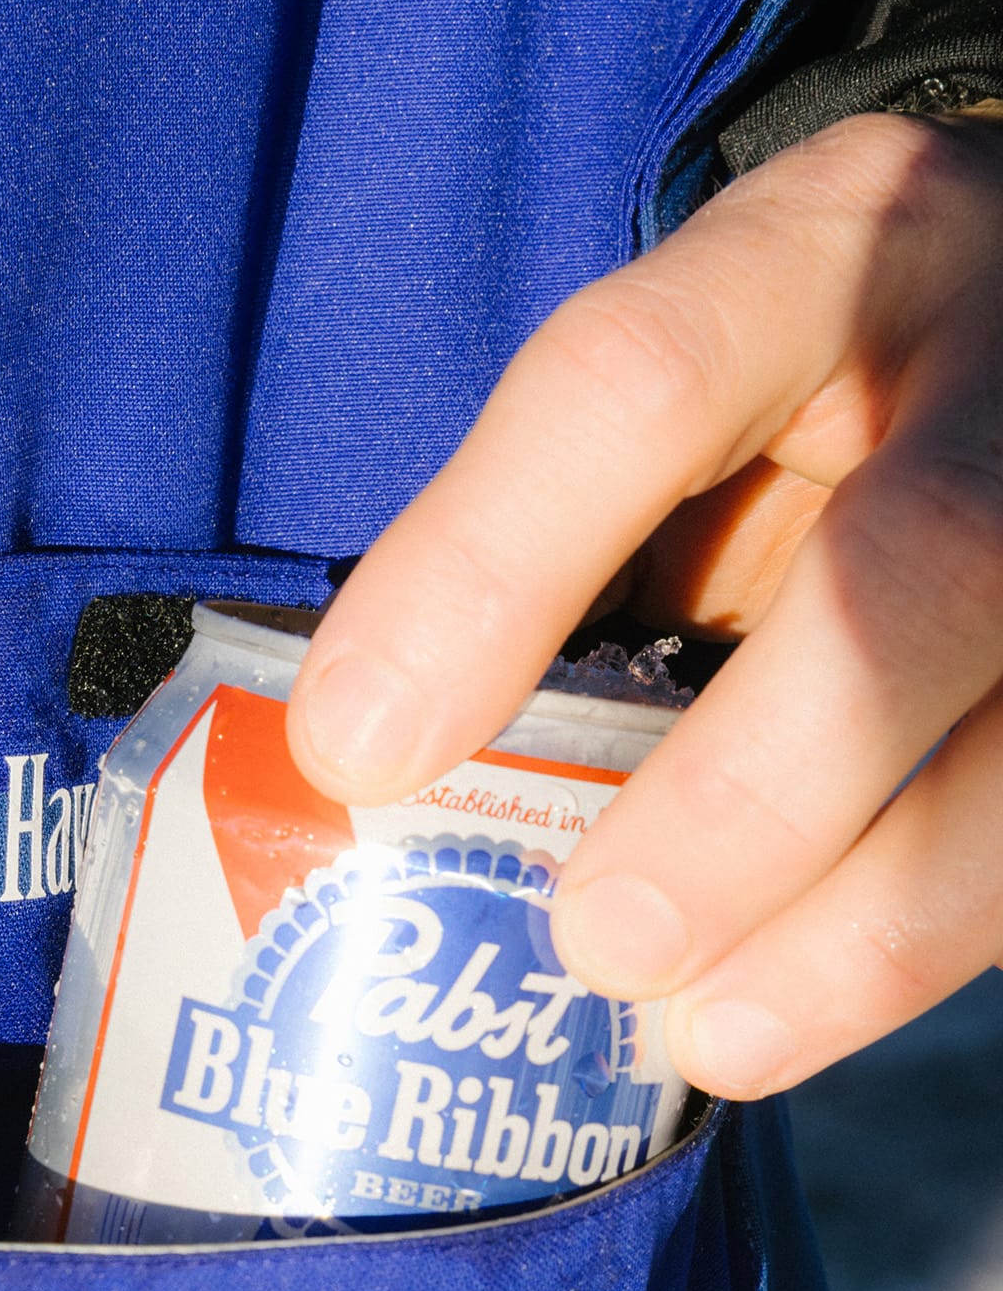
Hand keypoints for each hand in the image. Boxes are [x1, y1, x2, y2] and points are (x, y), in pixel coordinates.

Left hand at [284, 109, 1002, 1097]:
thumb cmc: (813, 410)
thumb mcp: (698, 406)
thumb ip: (565, 547)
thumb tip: (381, 779)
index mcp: (822, 255)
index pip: (641, 380)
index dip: (489, 570)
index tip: (358, 751)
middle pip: (911, 573)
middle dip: (746, 794)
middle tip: (603, 941)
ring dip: (874, 920)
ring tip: (712, 1036)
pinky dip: (932, 938)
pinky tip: (806, 1009)